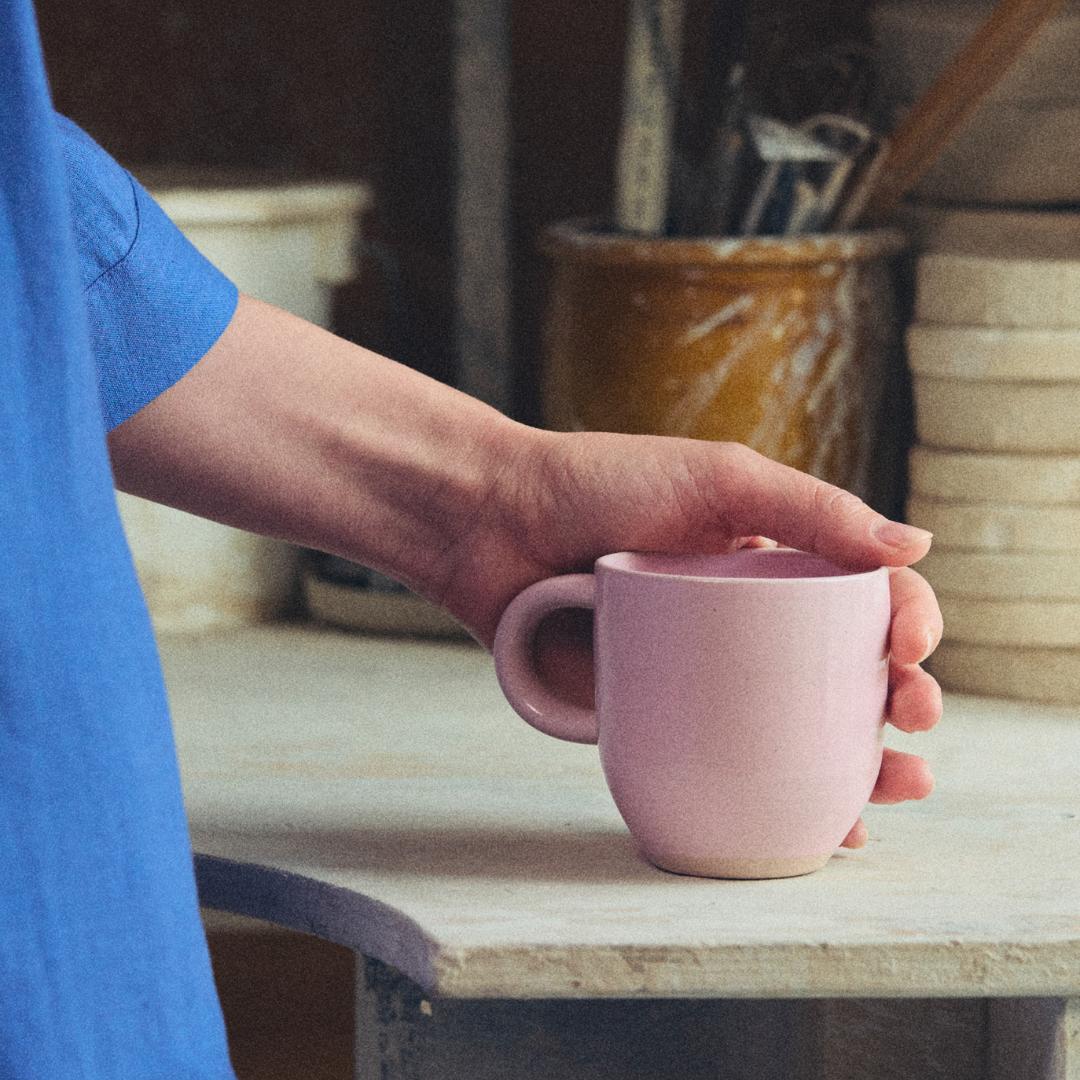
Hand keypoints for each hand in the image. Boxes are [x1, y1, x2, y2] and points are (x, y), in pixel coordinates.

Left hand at [106, 299, 938, 847]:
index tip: (906, 648)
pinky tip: (821, 826)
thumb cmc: (598, 484)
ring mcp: (700, 672)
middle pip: (843, 671)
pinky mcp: (655, 712)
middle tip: (915, 717)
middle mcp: (743, 618)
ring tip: (896, 785)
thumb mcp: (716, 478)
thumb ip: (810, 509)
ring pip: (797, 730)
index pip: (862, 596)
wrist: (492, 522)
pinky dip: (778, 797)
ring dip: (861, 764)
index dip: (904, 623)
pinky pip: (726, 760)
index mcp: (769, 558)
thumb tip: (917, 545)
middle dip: (900, 700)